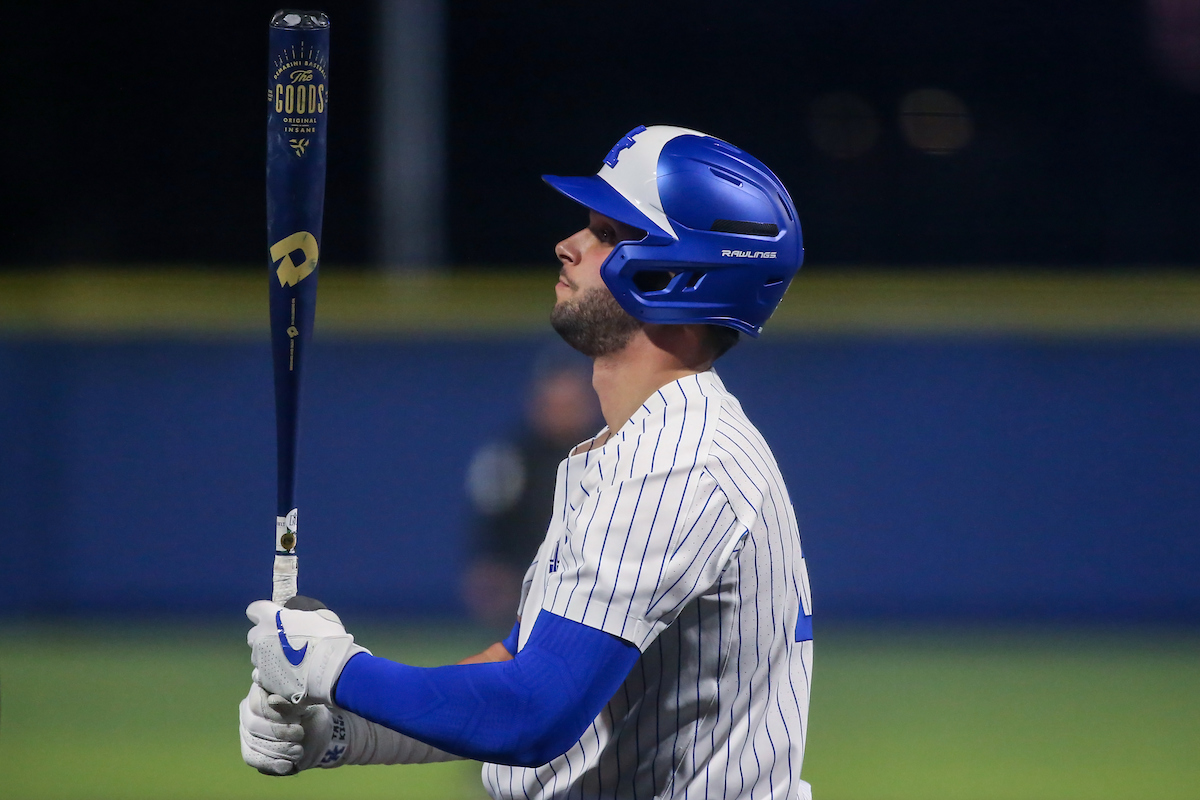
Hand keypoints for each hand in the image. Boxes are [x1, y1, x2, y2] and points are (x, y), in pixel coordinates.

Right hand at [239, 684, 349, 774]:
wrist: (316, 732)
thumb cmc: (310, 710)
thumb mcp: (306, 704)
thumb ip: (290, 700)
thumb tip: (272, 699)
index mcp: (260, 691)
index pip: (258, 703)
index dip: (277, 712)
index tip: (299, 718)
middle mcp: (247, 710)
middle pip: (253, 724)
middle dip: (279, 732)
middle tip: (300, 734)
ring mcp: (246, 730)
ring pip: (253, 742)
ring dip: (278, 749)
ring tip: (299, 751)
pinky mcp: (249, 750)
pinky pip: (253, 758)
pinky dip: (271, 763)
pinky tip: (288, 765)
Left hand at [246, 599, 369, 705]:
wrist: (329, 669)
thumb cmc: (327, 637)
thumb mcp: (319, 615)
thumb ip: (300, 616)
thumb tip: (298, 619)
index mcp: (271, 618)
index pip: (254, 610)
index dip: (263, 613)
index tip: (274, 617)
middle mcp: (260, 638)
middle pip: (254, 635)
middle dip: (265, 636)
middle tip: (283, 641)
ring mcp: (260, 661)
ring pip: (258, 656)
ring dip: (268, 656)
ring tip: (288, 661)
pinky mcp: (264, 680)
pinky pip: (262, 675)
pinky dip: (271, 674)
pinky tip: (286, 675)